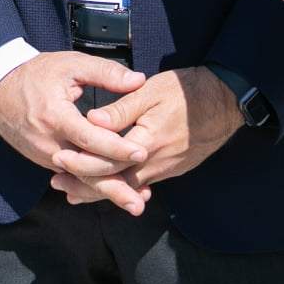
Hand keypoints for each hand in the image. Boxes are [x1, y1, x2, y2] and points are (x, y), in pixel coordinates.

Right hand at [0, 53, 148, 211]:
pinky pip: (71, 176)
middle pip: (86, 171)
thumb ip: (105, 72)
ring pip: (80, 178)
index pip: (90, 139)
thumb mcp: (70, 65)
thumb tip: (137, 80)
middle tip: (141, 201)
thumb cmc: (36, 74)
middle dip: (115, 187)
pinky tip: (114, 190)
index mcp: (56, 116)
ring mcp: (44, 155)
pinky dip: (92, 184)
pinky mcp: (43, 160)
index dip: (116, 147)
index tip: (141, 152)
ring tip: (133, 202)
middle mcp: (49, 142)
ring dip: (107, 191)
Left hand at [49, 67, 240, 209]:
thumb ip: (120, 109)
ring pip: (127, 187)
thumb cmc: (187, 91)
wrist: (225, 100)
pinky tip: (109, 187)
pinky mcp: (172, 168)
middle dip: (84, 185)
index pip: (107, 162)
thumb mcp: (150, 92)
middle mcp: (156, 163)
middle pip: (115, 182)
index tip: (59, 160)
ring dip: (100, 189)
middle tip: (58, 185)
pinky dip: (121, 186)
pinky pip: (142, 183)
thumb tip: (91, 121)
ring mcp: (166, 169)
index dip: (80, 163)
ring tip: (74, 192)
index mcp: (147, 143)